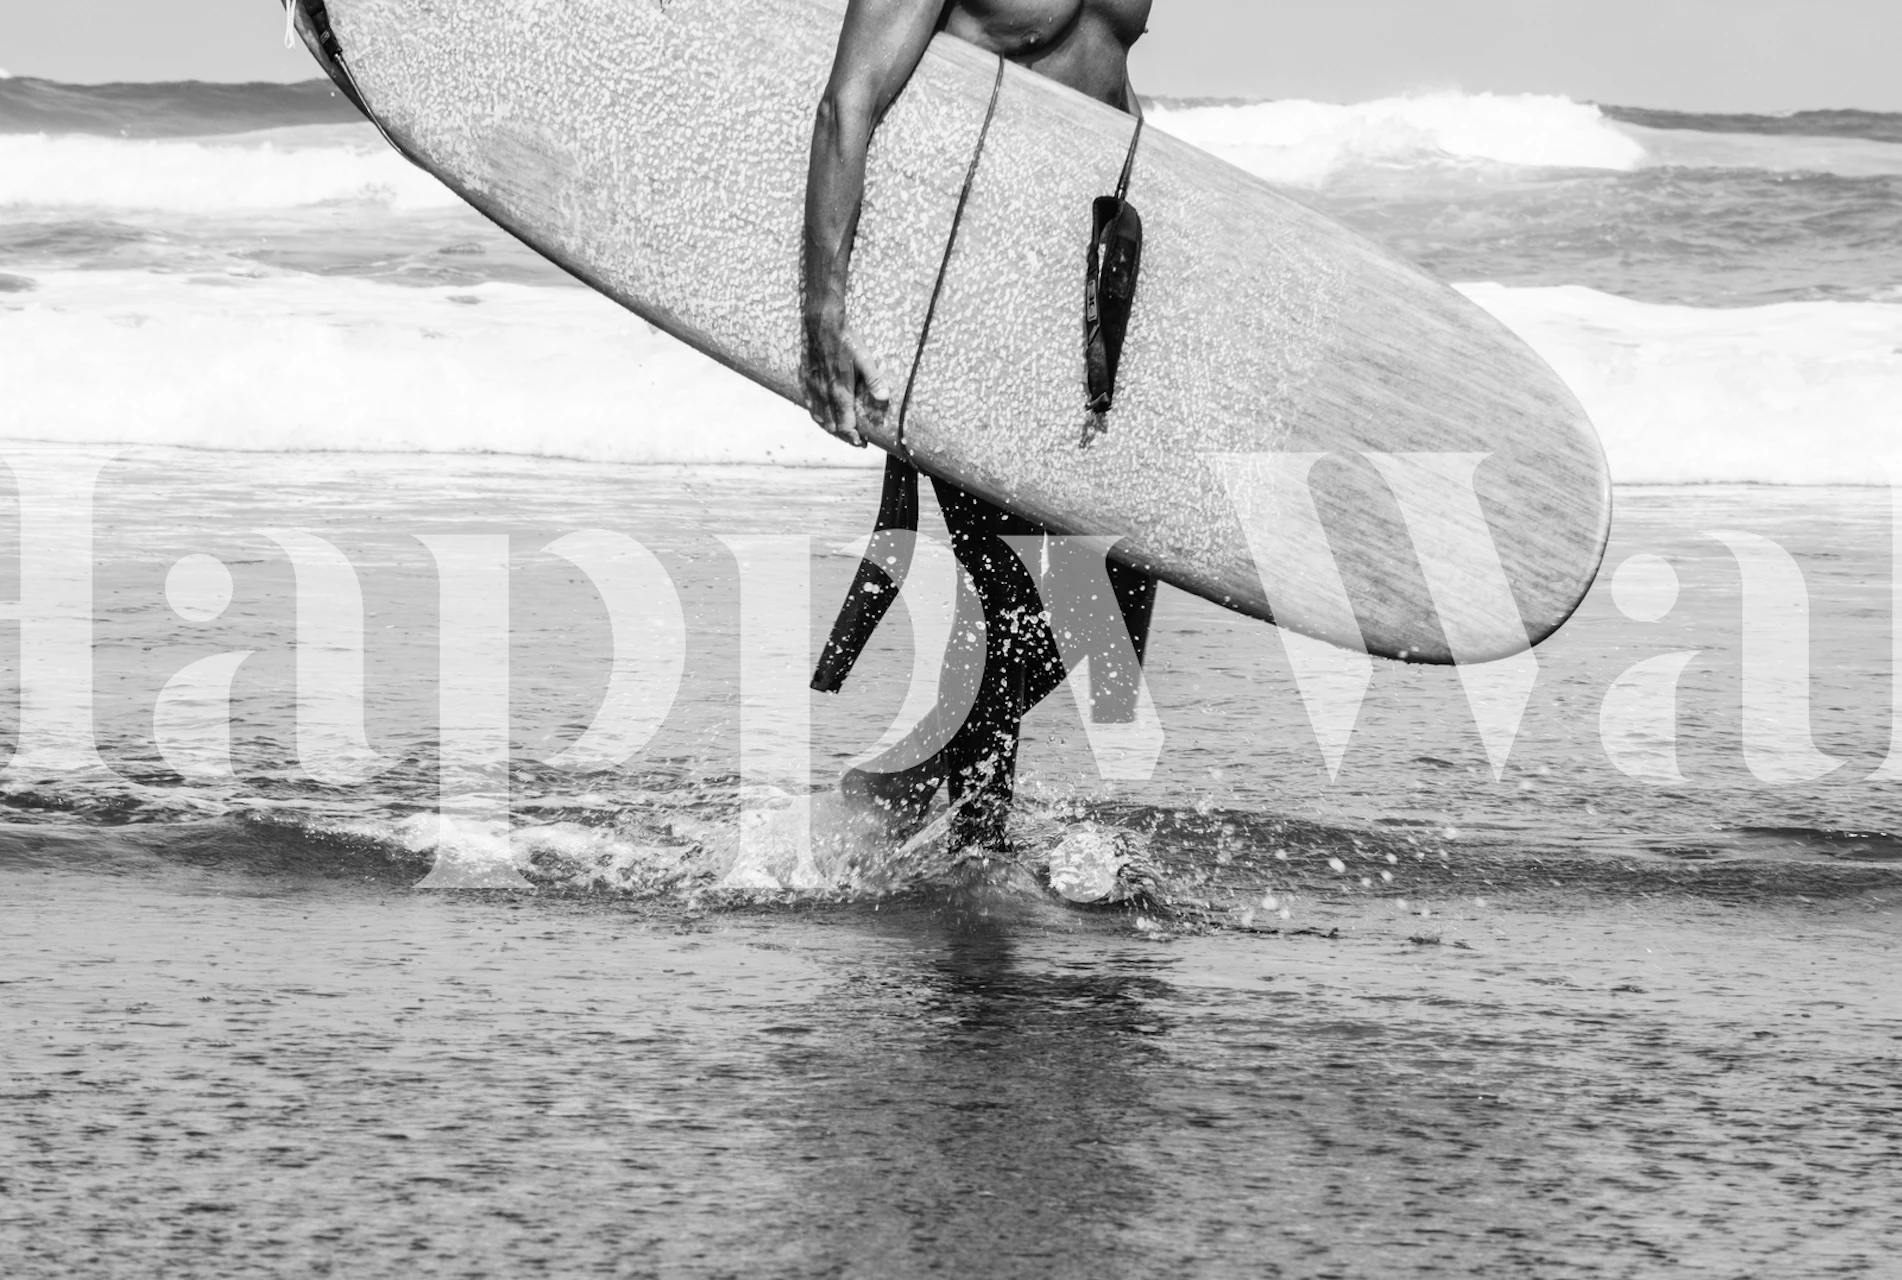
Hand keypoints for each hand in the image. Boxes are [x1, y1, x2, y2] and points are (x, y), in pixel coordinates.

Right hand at [804, 302, 888, 447]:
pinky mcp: (805, 380)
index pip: (845, 425)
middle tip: (855, 441)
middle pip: (832, 426)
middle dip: (844, 437)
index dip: (853, 438)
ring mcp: (812, 388)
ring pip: (819, 418)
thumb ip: (874, 379)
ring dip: (831, 429)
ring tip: (841, 433)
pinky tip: (822, 417)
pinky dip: (817, 416)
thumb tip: (885, 397)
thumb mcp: (865, 358)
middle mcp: (824, 394)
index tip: (862, 443)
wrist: (821, 324)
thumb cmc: (845, 340)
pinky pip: (809, 405)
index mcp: (839, 391)